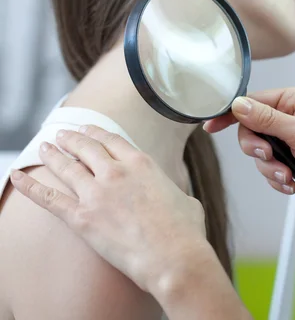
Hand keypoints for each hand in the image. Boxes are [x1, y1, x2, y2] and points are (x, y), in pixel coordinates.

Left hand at [11, 126, 207, 296]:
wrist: (174, 256)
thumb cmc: (186, 231)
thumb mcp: (184, 198)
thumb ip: (172, 189)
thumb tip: (176, 196)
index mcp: (141, 162)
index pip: (111, 139)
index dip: (95, 132)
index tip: (86, 128)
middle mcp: (115, 171)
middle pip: (86, 147)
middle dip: (71, 139)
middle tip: (61, 134)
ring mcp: (97, 192)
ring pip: (67, 166)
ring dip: (53, 155)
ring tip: (44, 147)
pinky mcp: (82, 218)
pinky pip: (49, 198)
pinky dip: (31, 186)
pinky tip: (17, 176)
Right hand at [205, 87, 294, 223]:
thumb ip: (266, 119)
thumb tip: (239, 105)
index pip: (254, 101)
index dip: (233, 114)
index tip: (212, 125)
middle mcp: (289, 117)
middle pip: (251, 128)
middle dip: (258, 148)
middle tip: (268, 155)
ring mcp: (288, 139)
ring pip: (258, 151)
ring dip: (270, 167)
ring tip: (287, 175)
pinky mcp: (288, 160)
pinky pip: (267, 168)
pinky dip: (276, 178)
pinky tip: (291, 183)